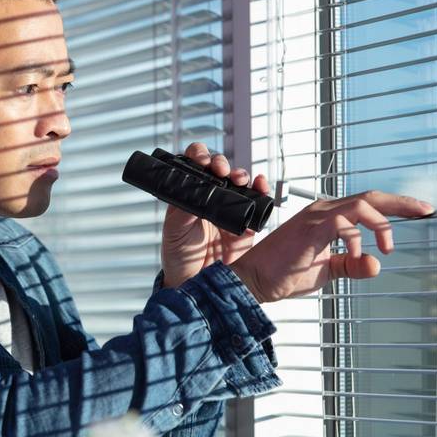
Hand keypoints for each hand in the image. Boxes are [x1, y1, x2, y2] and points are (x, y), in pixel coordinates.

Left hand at [160, 143, 269, 288]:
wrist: (196, 280)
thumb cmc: (179, 253)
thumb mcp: (175, 229)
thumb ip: (183, 211)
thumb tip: (193, 193)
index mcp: (190, 193)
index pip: (194, 165)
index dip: (199, 156)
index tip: (201, 161)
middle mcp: (210, 195)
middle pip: (220, 168)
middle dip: (221, 163)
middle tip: (220, 170)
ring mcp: (230, 206)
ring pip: (239, 181)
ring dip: (241, 174)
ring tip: (239, 179)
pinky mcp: (247, 221)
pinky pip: (257, 200)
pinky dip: (261, 188)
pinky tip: (259, 184)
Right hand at [230, 190, 434, 302]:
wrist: (256, 279)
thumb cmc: (284, 273)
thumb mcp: (328, 270)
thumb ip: (352, 265)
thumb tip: (376, 264)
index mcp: (327, 217)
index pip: (367, 204)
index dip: (397, 206)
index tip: (421, 211)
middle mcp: (322, 211)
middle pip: (370, 197)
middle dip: (402, 203)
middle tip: (425, 211)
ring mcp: (316, 217)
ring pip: (361, 205)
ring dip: (382, 225)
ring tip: (388, 247)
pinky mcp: (311, 229)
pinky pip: (344, 224)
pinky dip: (357, 239)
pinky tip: (357, 254)